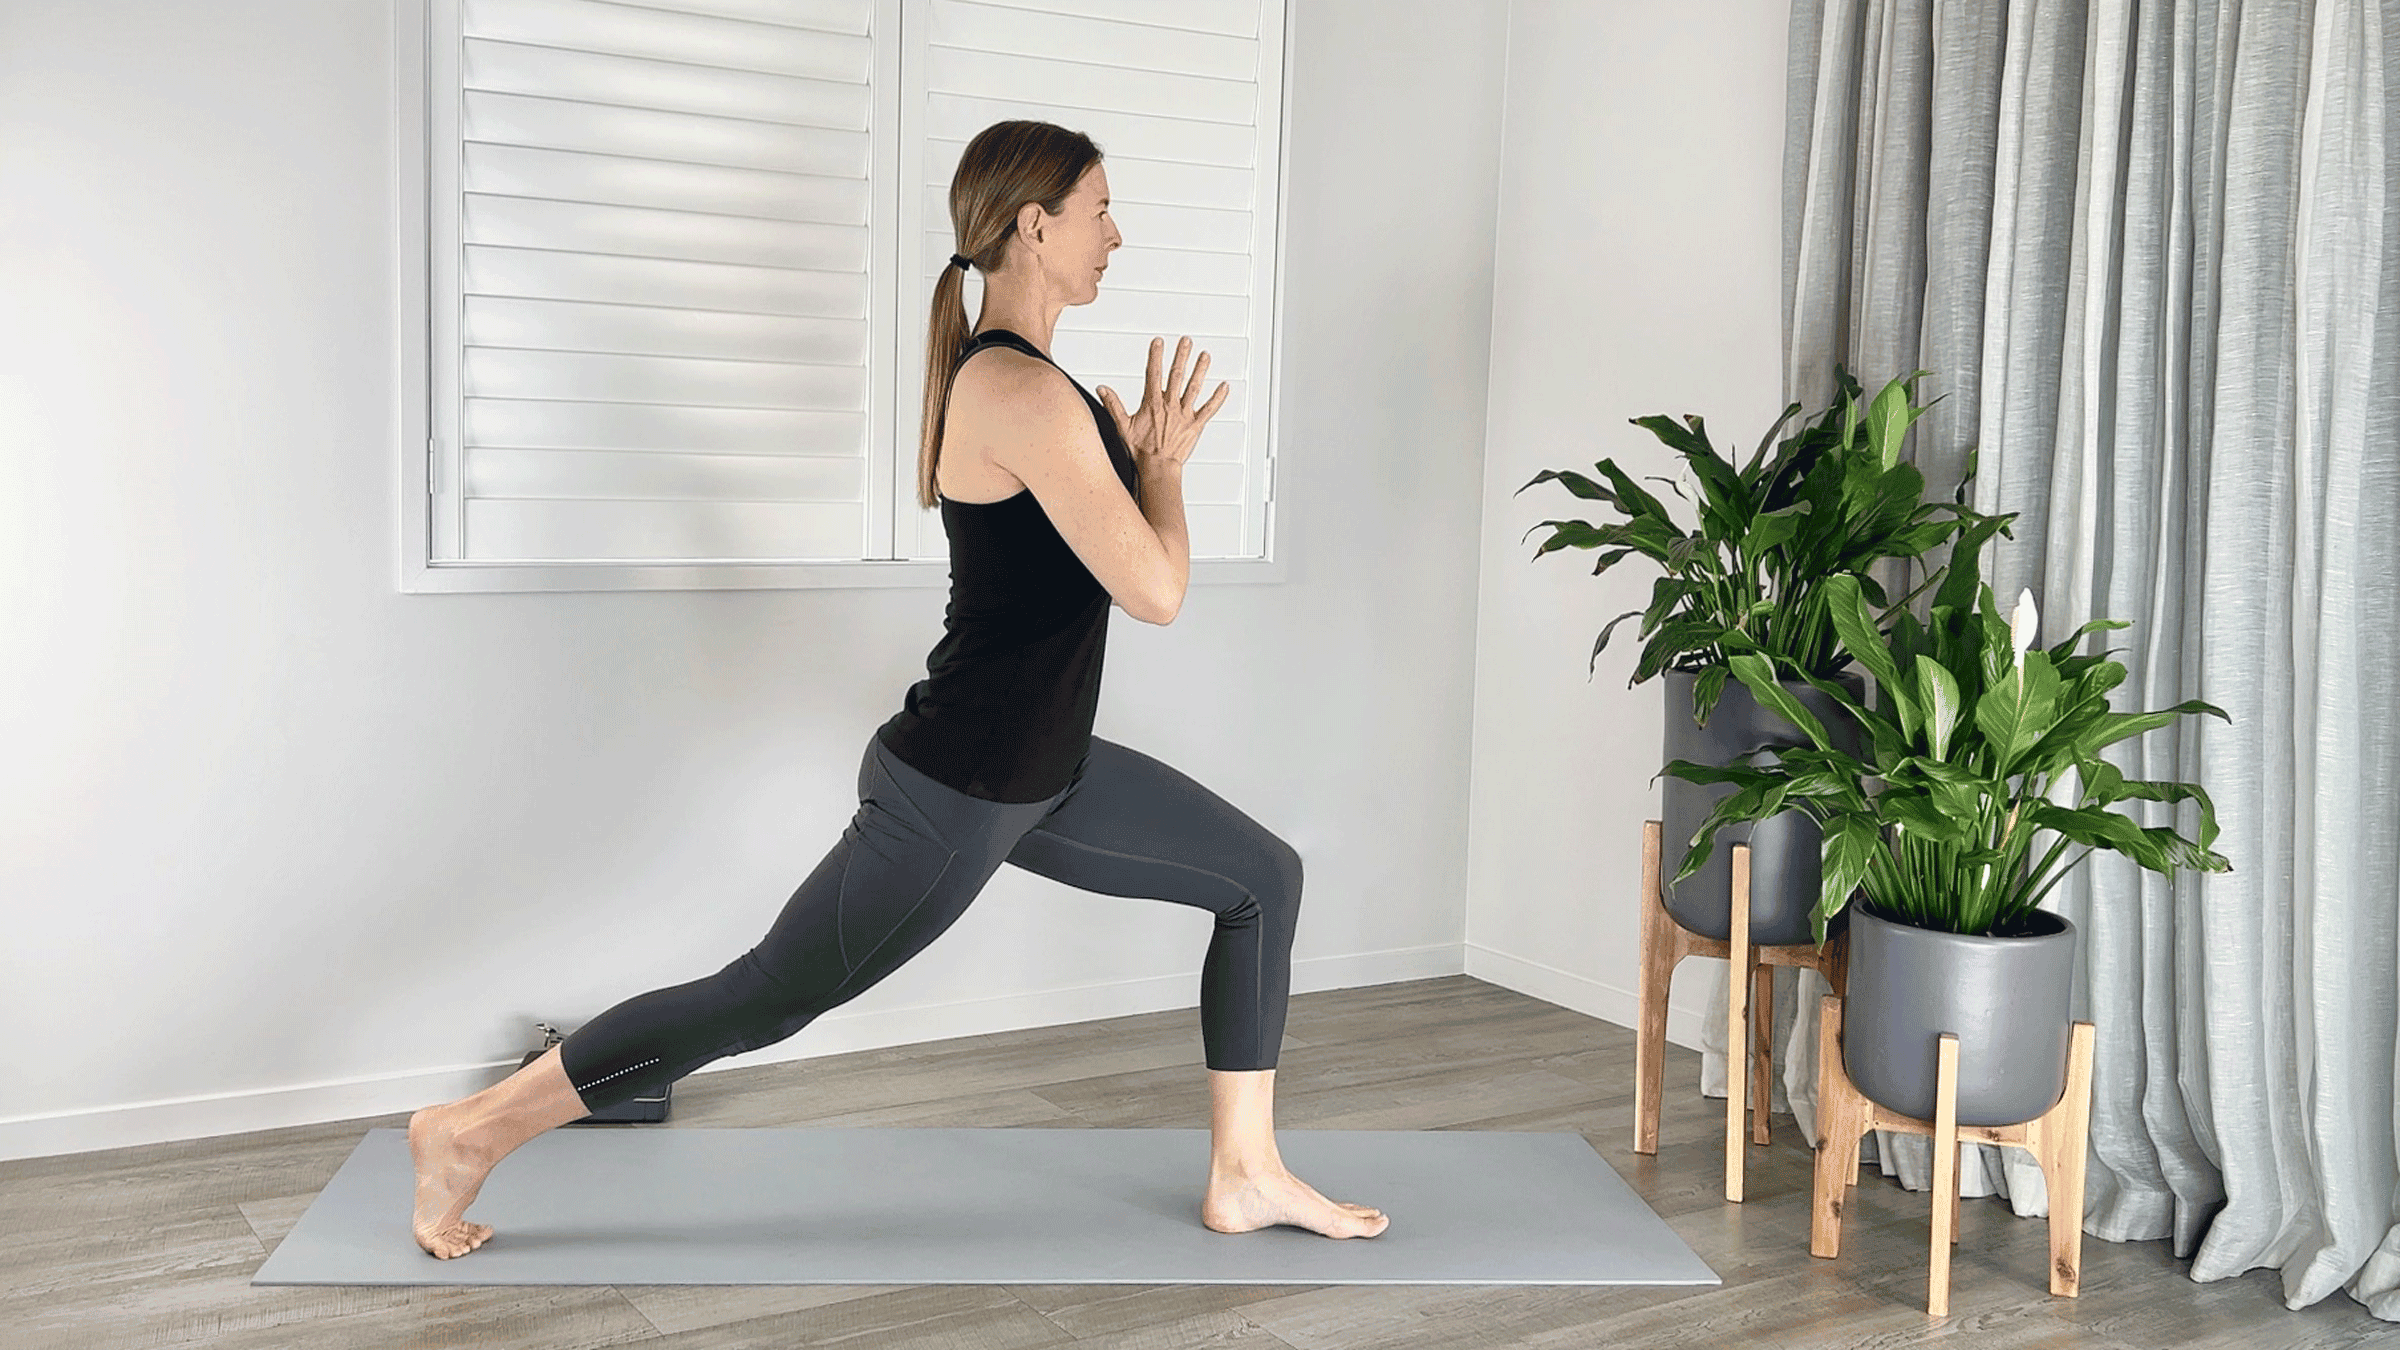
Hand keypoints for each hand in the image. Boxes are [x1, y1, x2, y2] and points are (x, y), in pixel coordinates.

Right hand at [1097, 336, 1229, 472]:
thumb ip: (1113, 405)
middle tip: (1186, 341)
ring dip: (1200, 370)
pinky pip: (1209, 409)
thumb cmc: (1141, 450)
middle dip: (1181, 356)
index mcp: (1153, 404)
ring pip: (1194, 387)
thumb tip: (1102, 389)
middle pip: (1176, 375)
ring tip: (1205, 355)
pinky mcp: (1195, 425)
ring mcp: (1184, 415)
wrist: (1157, 468)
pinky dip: (1218, 398)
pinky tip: (1225, 386)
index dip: (1156, 356)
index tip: (1158, 342)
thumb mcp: (1123, 426)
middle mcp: (1170, 405)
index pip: (1153, 373)